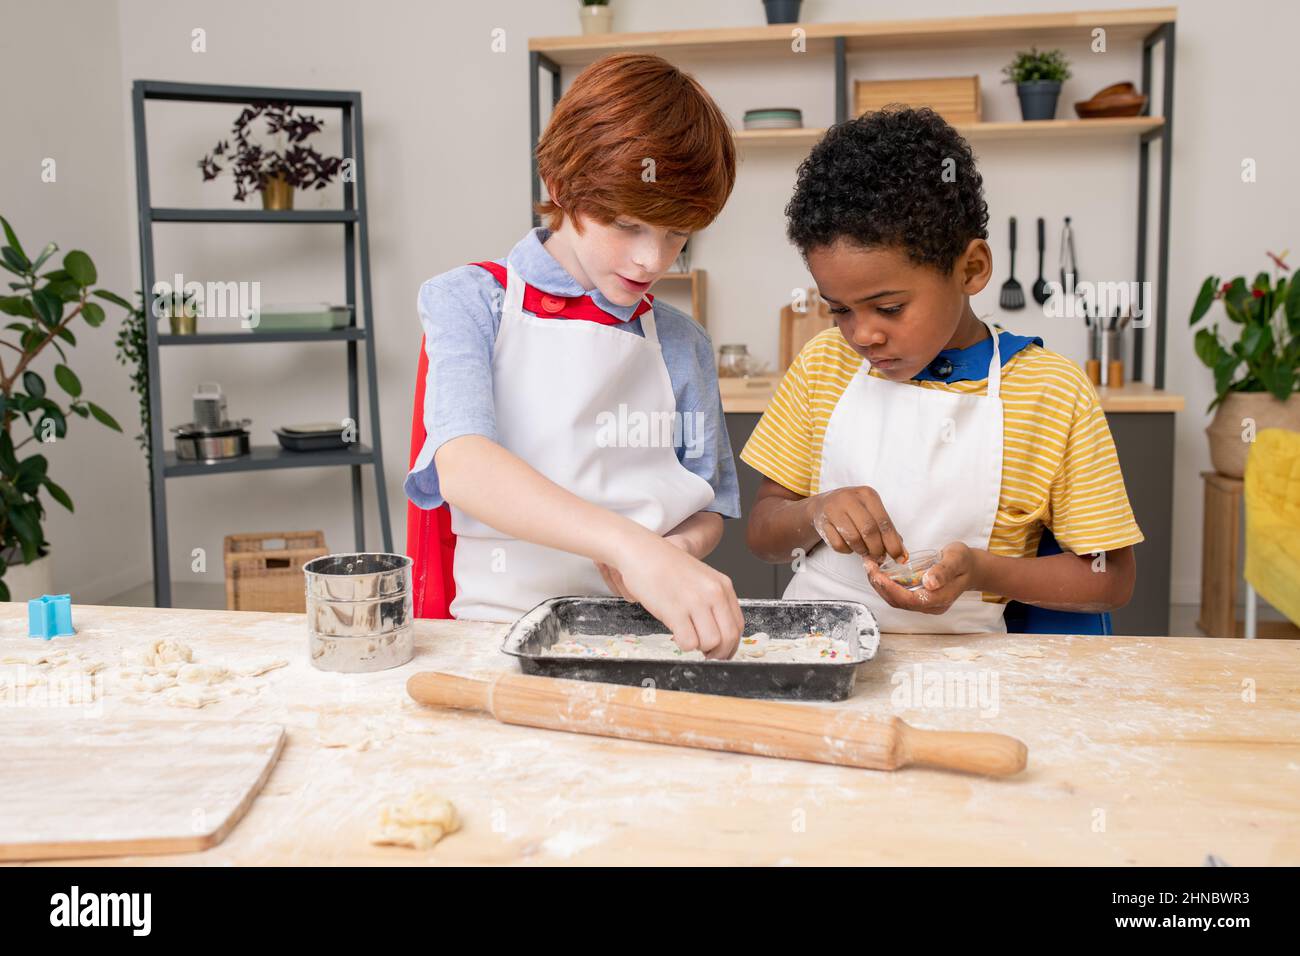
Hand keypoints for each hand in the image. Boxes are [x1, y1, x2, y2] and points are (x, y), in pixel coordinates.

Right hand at [600, 533, 742, 659]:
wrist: (641, 552)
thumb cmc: (666, 566)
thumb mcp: (700, 578)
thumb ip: (713, 601)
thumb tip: (718, 634)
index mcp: (722, 585)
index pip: (738, 625)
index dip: (730, 645)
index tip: (721, 651)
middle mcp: (713, 593)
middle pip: (729, 638)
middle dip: (718, 653)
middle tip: (706, 655)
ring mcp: (695, 602)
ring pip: (710, 643)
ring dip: (698, 648)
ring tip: (687, 636)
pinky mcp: (675, 610)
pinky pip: (688, 643)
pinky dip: (683, 645)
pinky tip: (675, 633)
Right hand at [808, 485, 906, 562]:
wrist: (823, 504)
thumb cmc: (853, 510)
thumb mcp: (871, 512)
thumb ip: (886, 530)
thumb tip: (901, 553)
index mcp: (867, 494)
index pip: (884, 522)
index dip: (892, 542)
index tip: (899, 557)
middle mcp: (850, 498)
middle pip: (869, 530)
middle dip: (877, 549)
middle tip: (879, 557)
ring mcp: (834, 509)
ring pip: (853, 539)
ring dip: (862, 550)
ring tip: (864, 550)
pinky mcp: (823, 522)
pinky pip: (838, 545)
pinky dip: (847, 551)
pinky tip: (849, 546)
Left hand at [863, 542, 980, 614]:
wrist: (972, 568)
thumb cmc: (964, 561)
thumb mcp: (956, 559)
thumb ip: (943, 571)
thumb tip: (929, 582)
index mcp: (940, 599)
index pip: (909, 600)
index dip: (890, 589)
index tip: (876, 574)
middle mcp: (931, 606)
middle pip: (899, 602)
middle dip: (880, 586)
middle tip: (868, 567)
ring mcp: (926, 604)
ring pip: (897, 600)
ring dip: (880, 586)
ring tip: (869, 568)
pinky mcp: (920, 598)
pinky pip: (900, 595)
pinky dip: (887, 585)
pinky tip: (879, 572)